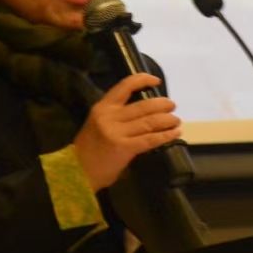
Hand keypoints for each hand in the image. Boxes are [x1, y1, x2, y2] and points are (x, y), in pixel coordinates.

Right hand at [73, 73, 181, 190]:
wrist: (76, 172)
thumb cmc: (88, 150)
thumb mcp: (97, 124)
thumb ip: (117, 117)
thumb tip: (143, 114)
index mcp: (102, 107)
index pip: (124, 86)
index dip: (142, 80)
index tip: (156, 81)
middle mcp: (110, 116)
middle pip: (143, 105)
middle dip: (162, 104)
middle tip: (172, 106)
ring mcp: (117, 132)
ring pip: (149, 121)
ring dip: (167, 120)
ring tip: (176, 121)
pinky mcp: (124, 148)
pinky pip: (149, 139)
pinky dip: (165, 136)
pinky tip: (174, 134)